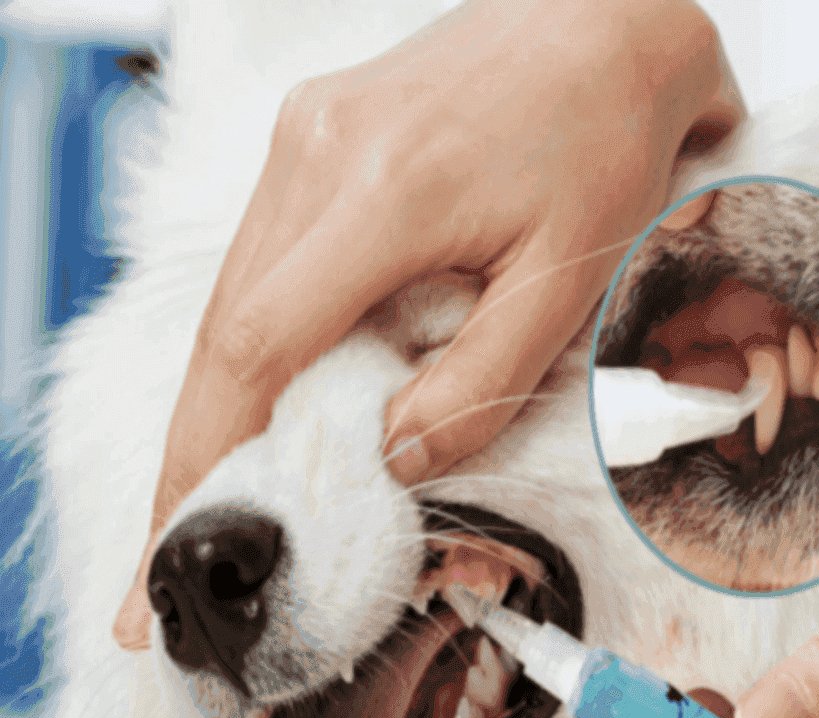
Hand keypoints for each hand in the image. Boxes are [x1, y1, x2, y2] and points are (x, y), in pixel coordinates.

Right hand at [113, 0, 740, 649]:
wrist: (605, 23)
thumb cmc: (603, 141)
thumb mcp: (565, 279)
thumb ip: (479, 383)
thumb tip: (397, 457)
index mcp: (379, 191)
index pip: (260, 342)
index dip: (216, 445)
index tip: (190, 521)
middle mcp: (314, 155)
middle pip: (226, 326)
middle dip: (201, 440)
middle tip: (179, 531)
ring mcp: (304, 141)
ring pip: (236, 296)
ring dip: (225, 395)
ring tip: (218, 480)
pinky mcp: (314, 142)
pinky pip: (265, 261)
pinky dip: (258, 340)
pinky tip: (266, 393)